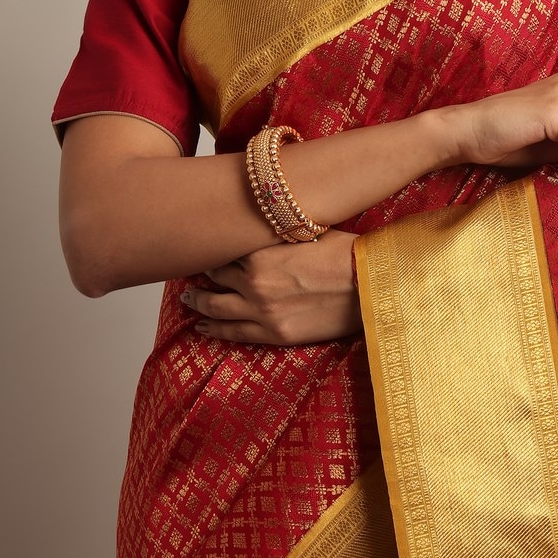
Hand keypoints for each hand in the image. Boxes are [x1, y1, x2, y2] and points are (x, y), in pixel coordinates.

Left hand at [182, 230, 360, 345]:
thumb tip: (268, 224)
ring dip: (197, 301)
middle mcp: (255, 280)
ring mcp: (262, 309)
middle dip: (199, 274)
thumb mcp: (308, 231)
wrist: (370, 287)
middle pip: (214, 275)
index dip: (213, 246)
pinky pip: (234, 332)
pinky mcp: (275, 333)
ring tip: (187, 299)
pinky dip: (214, 327)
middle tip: (188, 271)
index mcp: (262, 251)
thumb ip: (279, 233)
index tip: (205, 244)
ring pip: (215, 305)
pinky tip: (203, 325)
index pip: (224, 248)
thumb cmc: (347, 254)